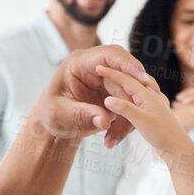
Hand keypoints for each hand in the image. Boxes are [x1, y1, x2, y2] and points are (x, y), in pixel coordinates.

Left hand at [28, 45, 156, 147]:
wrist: (54, 125)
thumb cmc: (51, 114)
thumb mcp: (60, 115)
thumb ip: (81, 115)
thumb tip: (104, 120)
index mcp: (81, 63)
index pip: (110, 55)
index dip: (128, 65)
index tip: (142, 80)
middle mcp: (98, 68)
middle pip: (126, 74)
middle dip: (132, 99)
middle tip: (134, 121)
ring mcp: (108, 81)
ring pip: (131, 93)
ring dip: (128, 116)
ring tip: (113, 138)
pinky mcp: (115, 95)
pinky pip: (130, 105)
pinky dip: (126, 123)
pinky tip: (114, 138)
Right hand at [97, 65, 193, 165]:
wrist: (178, 147)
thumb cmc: (161, 135)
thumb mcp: (141, 121)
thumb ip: (124, 109)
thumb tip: (108, 99)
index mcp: (147, 95)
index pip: (126, 79)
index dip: (111, 73)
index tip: (97, 67)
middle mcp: (153, 94)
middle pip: (133, 78)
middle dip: (118, 73)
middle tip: (104, 68)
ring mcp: (156, 100)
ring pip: (140, 84)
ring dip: (128, 79)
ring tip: (118, 75)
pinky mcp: (157, 108)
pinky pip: (144, 92)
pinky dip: (135, 88)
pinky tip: (135, 93)